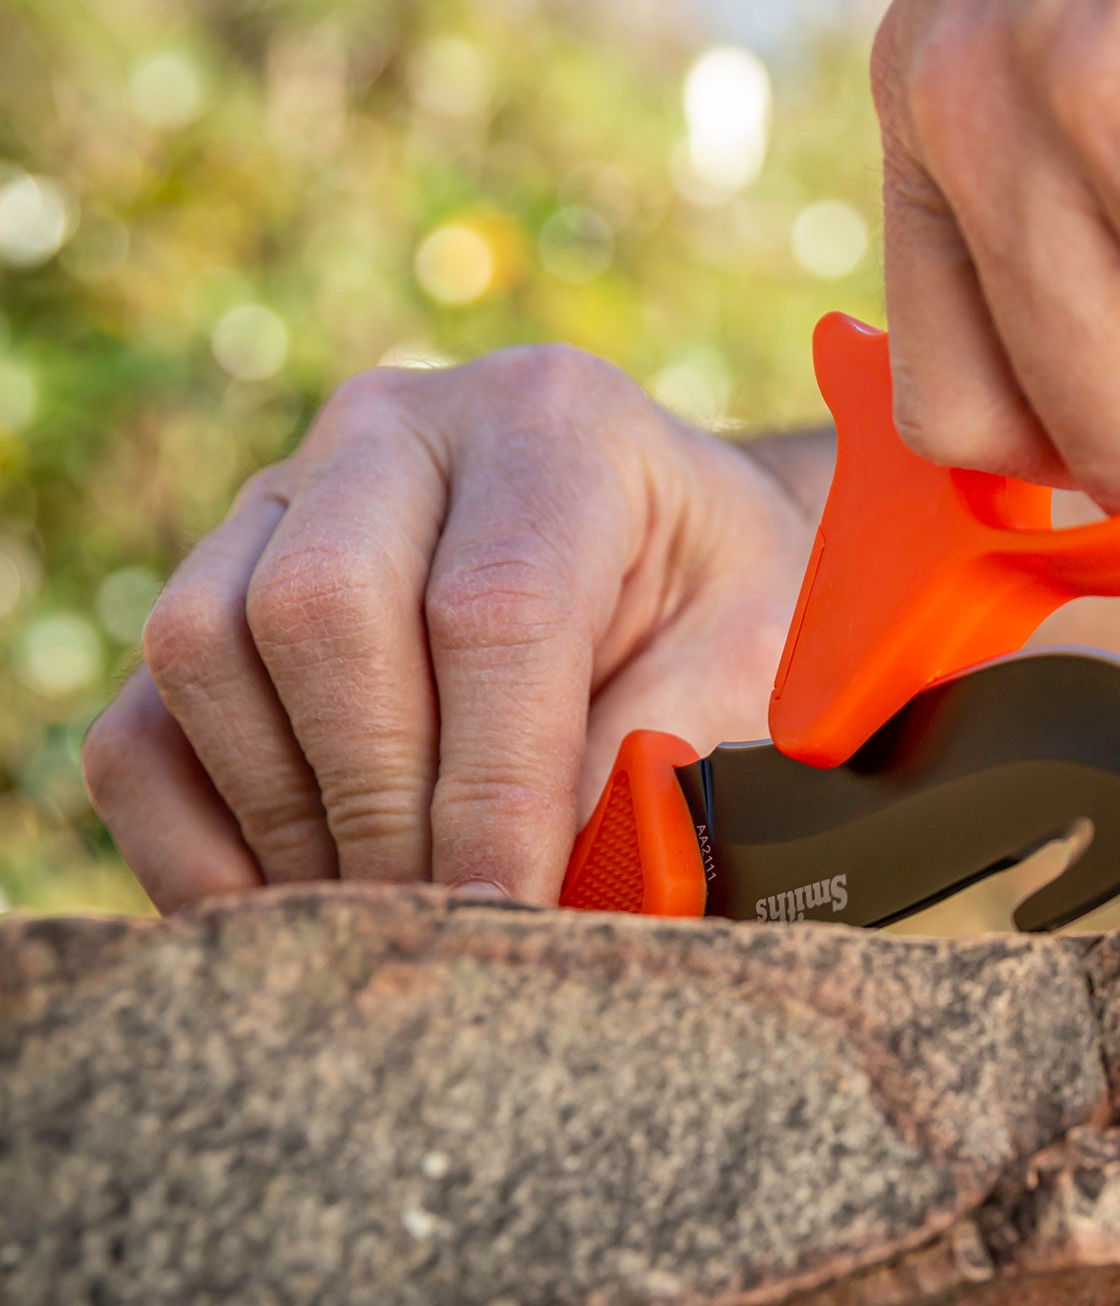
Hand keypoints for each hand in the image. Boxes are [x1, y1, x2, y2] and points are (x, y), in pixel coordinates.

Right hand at [82, 348, 816, 912]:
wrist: (661, 537)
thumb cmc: (711, 595)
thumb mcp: (756, 650)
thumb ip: (673, 746)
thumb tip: (556, 877)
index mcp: (553, 421)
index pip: (492, 607)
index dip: (494, 789)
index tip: (512, 917)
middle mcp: (400, 426)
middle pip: (321, 606)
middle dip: (381, 804)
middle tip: (452, 920)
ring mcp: (282, 492)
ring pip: (204, 648)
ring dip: (289, 823)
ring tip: (395, 905)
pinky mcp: (214, 578)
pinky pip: (141, 720)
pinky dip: (194, 843)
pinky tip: (302, 903)